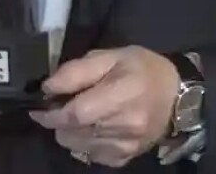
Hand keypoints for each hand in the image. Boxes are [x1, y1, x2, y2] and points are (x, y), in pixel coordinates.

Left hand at [28, 46, 178, 167]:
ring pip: (76, 146)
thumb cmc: (143, 69)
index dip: (50, 113)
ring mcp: (124, 146)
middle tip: (63, 104)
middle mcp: (124, 125)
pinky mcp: (124, 158)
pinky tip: (95, 128)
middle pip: (71, 132)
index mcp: (121, 94)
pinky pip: (90, 155)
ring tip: (81, 115)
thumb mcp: (112, 56)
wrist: (178, 96)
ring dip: (70, 132)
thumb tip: (48, 87)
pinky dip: (84, 142)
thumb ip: (77, 70)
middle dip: (58, 120)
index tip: (37, 106)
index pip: (75, 114)